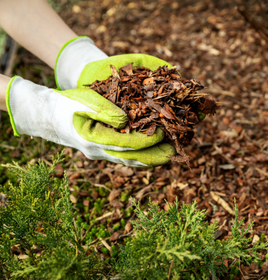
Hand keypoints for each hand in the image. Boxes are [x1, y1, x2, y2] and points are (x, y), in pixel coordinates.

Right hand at [49, 36, 176, 166]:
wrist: (48, 116)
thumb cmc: (67, 104)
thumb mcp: (84, 101)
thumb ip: (104, 110)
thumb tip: (126, 120)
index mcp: (94, 139)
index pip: (127, 143)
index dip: (147, 140)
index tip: (163, 132)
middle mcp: (98, 151)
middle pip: (131, 158)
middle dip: (154, 156)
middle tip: (174, 154)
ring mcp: (99, 154)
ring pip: (129, 160)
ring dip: (149, 159)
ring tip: (169, 156)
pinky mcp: (102, 152)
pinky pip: (124, 157)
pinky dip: (139, 157)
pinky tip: (152, 154)